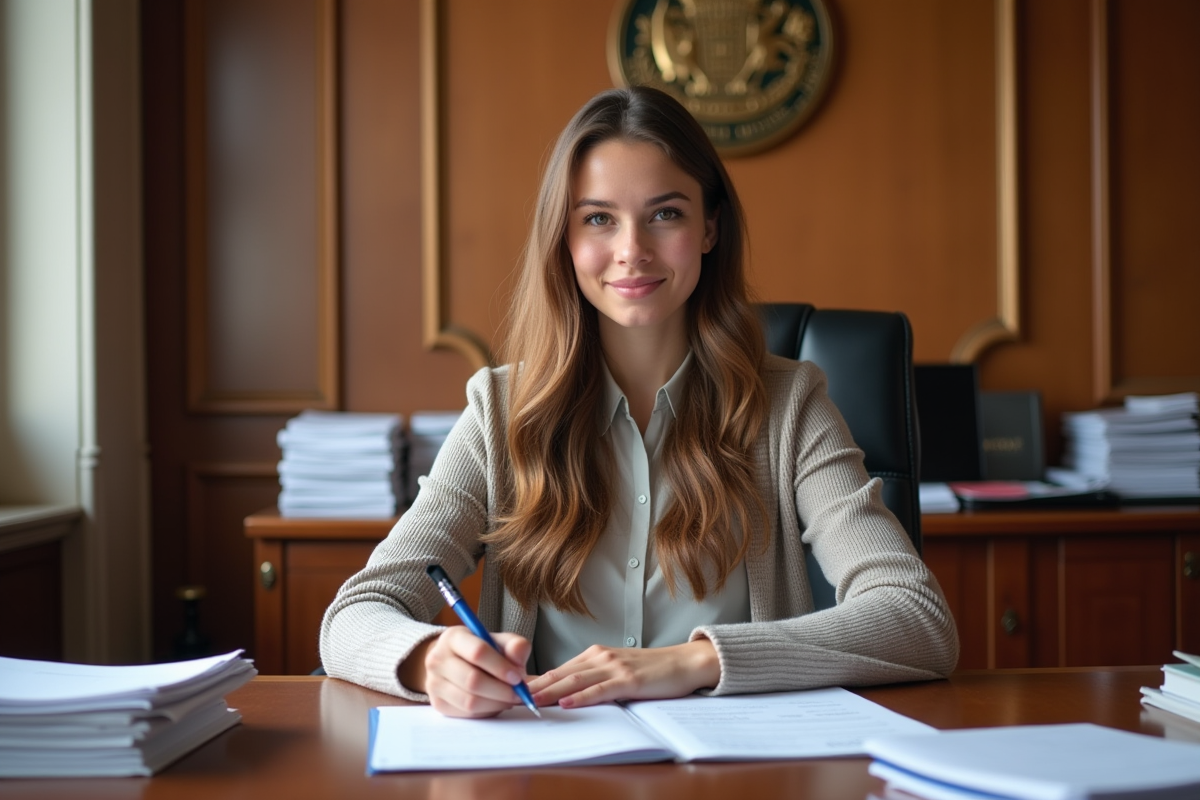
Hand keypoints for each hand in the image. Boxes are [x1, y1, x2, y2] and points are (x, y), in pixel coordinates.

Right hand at [400, 627, 532, 717]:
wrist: (456, 663)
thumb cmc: (483, 652)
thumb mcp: (500, 642)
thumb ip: (514, 646)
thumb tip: (519, 654)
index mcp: (454, 637)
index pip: (478, 652)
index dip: (501, 667)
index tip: (518, 677)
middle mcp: (438, 659)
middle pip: (472, 680)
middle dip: (501, 690)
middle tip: (519, 694)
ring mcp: (434, 683)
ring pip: (470, 701)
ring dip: (496, 704)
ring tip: (510, 699)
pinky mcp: (437, 703)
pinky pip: (466, 714)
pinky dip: (487, 711)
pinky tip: (495, 703)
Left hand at [526, 638, 719, 708]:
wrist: (683, 662)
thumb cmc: (649, 670)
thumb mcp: (615, 670)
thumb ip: (590, 678)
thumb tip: (561, 693)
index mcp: (593, 655)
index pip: (557, 670)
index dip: (533, 681)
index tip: (511, 691)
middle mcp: (600, 657)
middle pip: (560, 674)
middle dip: (534, 687)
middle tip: (509, 697)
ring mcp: (614, 667)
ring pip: (575, 681)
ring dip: (550, 692)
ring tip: (529, 701)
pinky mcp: (629, 679)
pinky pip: (601, 689)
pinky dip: (582, 697)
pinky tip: (567, 703)